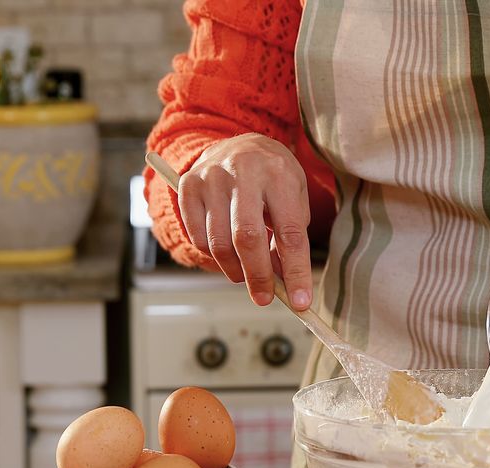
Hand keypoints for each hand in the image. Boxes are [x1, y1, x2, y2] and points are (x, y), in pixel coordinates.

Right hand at [178, 133, 312, 308]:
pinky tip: (226, 252)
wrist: (238, 143)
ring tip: (245, 275)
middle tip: (264, 298)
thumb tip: (282, 281)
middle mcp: (243, 171)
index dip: (296, 271)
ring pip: (219, 241)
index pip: (290, 232)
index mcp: (279, 173)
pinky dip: (213, 255)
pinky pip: (198, 236)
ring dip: (234, 269)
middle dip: (258, 276)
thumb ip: (290, 237)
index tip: (300, 302)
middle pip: (247, 237)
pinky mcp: (188, 186)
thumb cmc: (273, 178)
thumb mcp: (294, 198)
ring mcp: (211, 177)